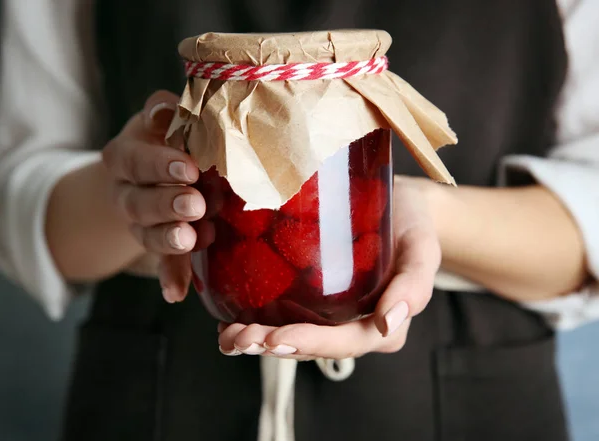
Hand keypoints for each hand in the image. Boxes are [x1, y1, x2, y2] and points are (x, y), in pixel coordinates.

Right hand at [102, 90, 209, 301]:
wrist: (154, 173)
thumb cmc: (168, 139)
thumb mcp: (163, 120)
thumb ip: (165, 115)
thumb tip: (167, 109)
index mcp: (127, 156)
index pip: (135, 160)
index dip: (159, 165)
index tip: (189, 169)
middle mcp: (127, 191)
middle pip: (138, 202)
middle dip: (166, 205)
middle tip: (195, 205)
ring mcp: (140, 222)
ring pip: (147, 234)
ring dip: (169, 239)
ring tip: (191, 239)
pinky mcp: (157, 243)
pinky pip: (161, 263)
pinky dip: (170, 277)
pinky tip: (176, 293)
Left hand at [218, 176, 440, 359]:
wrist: (401, 205)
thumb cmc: (414, 226)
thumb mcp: (422, 250)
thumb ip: (414, 286)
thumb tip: (389, 323)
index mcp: (382, 326)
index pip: (344, 343)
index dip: (309, 344)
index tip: (275, 339)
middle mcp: (354, 327)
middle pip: (311, 346)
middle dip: (272, 346)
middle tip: (237, 339)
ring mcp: (333, 315)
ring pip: (294, 335)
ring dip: (259, 340)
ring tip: (227, 336)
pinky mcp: (316, 298)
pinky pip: (287, 314)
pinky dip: (258, 318)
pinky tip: (230, 316)